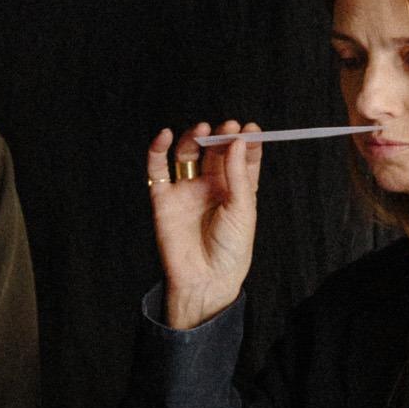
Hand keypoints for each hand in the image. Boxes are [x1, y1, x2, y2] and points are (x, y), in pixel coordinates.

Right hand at [145, 119, 262, 329]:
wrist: (205, 280)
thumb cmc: (231, 250)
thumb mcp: (243, 210)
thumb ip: (238, 174)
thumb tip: (236, 140)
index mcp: (235, 189)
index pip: (241, 157)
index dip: (245, 142)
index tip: (251, 129)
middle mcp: (210, 186)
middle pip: (214, 150)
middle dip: (221, 135)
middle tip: (228, 127)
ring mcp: (186, 190)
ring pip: (187, 153)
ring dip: (194, 137)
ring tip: (203, 129)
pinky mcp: (163, 198)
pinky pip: (157, 169)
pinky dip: (157, 150)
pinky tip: (165, 135)